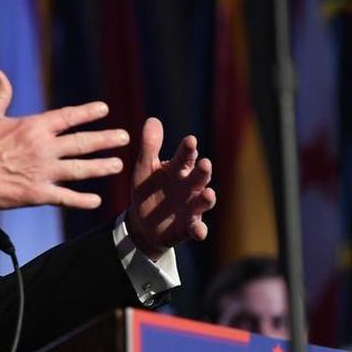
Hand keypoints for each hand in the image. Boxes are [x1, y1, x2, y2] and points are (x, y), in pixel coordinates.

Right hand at [0, 69, 129, 214]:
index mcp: (33, 127)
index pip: (67, 117)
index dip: (87, 112)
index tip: (104, 109)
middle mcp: (43, 148)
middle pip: (82, 143)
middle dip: (105, 140)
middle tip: (124, 138)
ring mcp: (42, 172)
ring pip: (80, 169)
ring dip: (101, 167)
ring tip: (117, 165)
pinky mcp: (37, 194)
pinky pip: (65, 197)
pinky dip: (82, 200)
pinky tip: (96, 201)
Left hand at [126, 118, 216, 259]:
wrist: (143, 223)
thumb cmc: (147, 190)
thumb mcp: (144, 168)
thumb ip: (149, 146)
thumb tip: (153, 120)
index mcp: (178, 169)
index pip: (185, 156)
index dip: (188, 149)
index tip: (190, 141)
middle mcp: (189, 186)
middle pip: (199, 176)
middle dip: (203, 171)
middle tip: (204, 163)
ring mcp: (191, 207)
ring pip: (203, 201)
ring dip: (207, 198)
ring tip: (208, 193)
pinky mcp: (189, 227)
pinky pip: (197, 228)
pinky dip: (199, 230)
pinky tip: (199, 232)